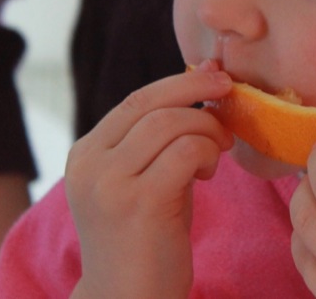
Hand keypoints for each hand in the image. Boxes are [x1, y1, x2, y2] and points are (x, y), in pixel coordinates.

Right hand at [65, 63, 232, 298]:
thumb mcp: (147, 178)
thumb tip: (205, 78)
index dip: (181, 82)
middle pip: (152, 103)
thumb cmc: (147, 240)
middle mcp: (89, 164)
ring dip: (206, 130)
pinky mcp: (138, 202)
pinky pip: (185, 151)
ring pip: (171, 123)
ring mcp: (109, 183)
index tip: (215, 76)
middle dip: (198, 94)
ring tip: (216, 154)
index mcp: (86, 153)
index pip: (137, 99)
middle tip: (229, 98)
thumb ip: (165, 137)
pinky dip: (207, 153)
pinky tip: (208, 174)